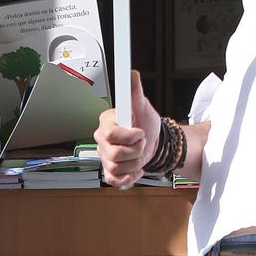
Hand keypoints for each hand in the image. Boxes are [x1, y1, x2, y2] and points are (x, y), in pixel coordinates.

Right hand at [94, 70, 161, 188]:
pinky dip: (130, 177)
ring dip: (135, 163)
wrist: (153, 141)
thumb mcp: (142, 106)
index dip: (128, 136)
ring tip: (140, 154)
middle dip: (136, 150)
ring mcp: (105, 157)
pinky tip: (136, 168)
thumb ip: (135, 92)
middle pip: (114, 154)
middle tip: (142, 142)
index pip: (110, 134)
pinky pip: (115, 180)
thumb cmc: (145, 122)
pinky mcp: (110, 171)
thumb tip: (132, 75)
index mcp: (106, 123)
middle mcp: (102, 140)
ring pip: (116, 168)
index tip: (140, 132)